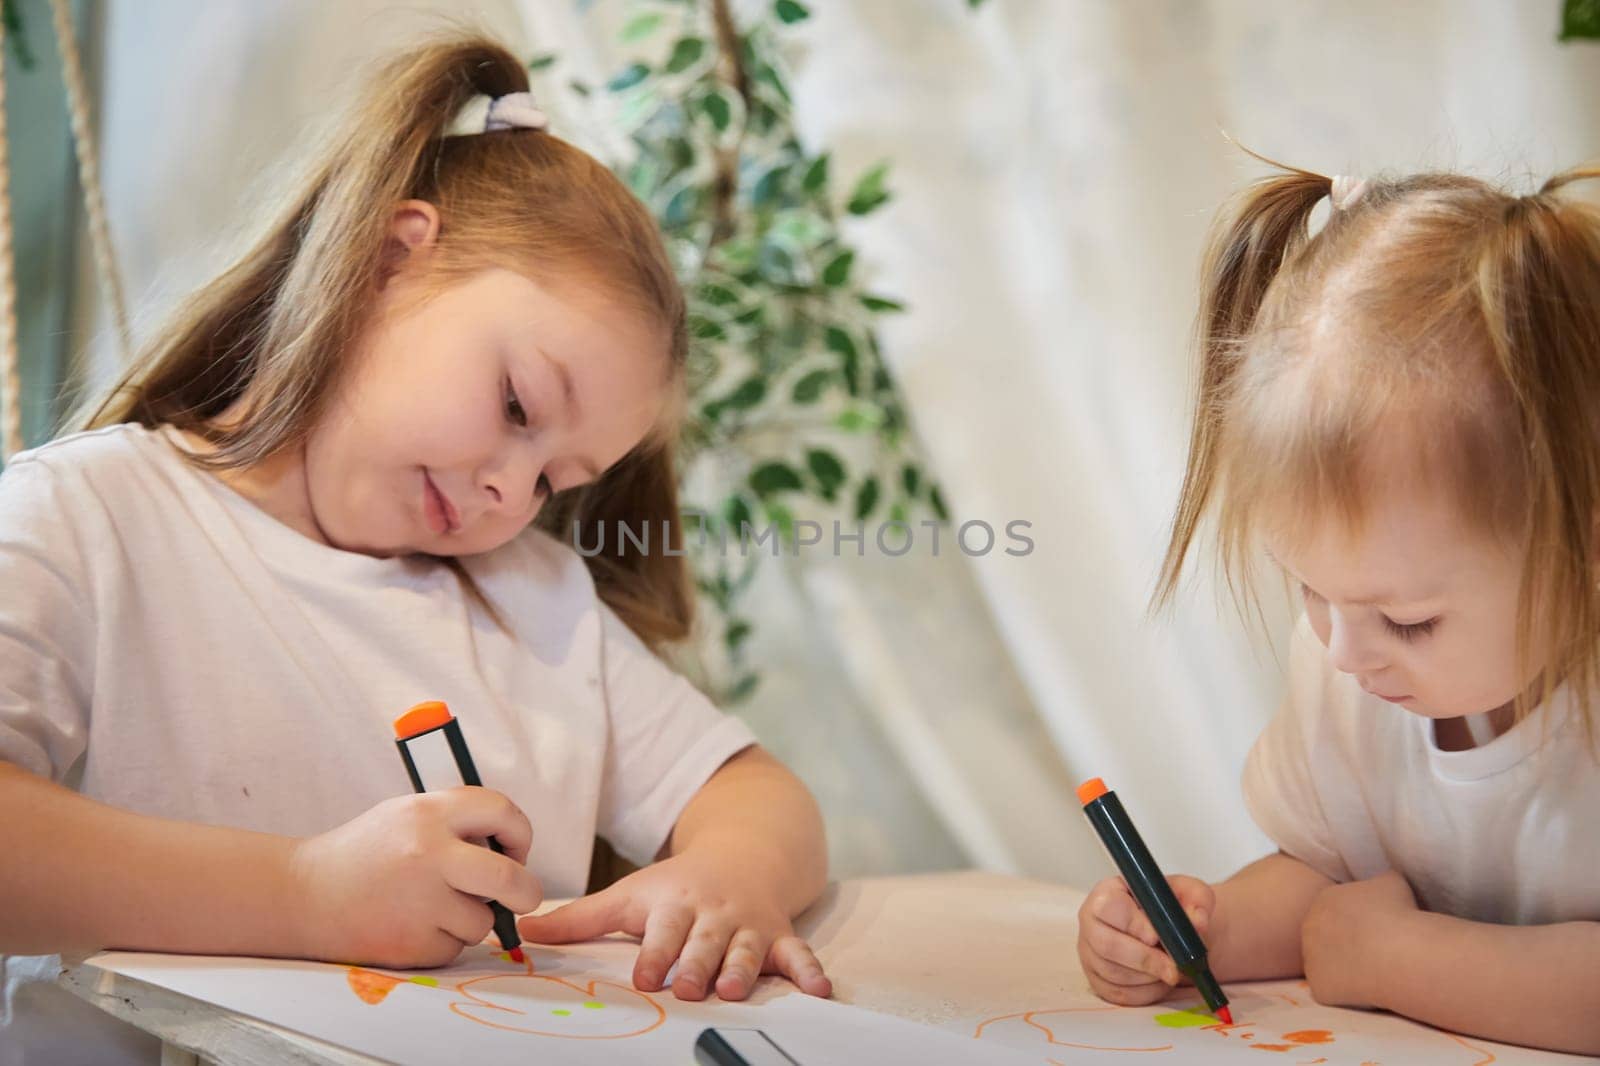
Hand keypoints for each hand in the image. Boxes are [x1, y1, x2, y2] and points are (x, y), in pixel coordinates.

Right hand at [290, 788, 541, 968]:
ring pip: (483, 921)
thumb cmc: (365, 853)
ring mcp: (420, 903)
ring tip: (429, 906)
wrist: (303, 895)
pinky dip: (443, 941)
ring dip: (470, 919)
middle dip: (526, 892)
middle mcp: (428, 854)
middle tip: (523, 896)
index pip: (503, 812)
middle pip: (511, 878)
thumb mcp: (407, 815)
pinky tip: (410, 926)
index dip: (520, 834)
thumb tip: (512, 848)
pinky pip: (455, 948)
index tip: (516, 851)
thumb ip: (457, 822)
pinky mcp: (412, 944)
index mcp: (428, 813)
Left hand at [517, 848, 831, 1001]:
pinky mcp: (779, 935)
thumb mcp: (630, 894)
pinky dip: (810, 970)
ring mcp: (748, 924)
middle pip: (705, 941)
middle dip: (697, 963)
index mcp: (675, 903)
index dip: (655, 952)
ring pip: (747, 947)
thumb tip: (524, 933)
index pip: (663, 929)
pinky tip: (819, 991)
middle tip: (689, 986)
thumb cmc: (677, 885)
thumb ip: (580, 919)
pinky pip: (798, 952)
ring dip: (743, 967)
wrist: (744, 853)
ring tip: (735, 989)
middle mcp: (714, 913)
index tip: (645, 974)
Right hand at [1077, 874, 1215, 1004]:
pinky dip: (1145, 992)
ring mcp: (1091, 953)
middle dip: (1145, 960)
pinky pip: (1118, 994)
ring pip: (1114, 973)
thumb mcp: (1191, 894)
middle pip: (1106, 945)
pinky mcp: (1098, 980)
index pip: (1109, 906)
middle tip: (1173, 967)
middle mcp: (1092, 921)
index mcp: (1108, 893)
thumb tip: (1196, 922)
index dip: (1133, 924)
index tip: (1158, 936)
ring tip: (1168, 970)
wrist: (1174, 934)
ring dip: (1148, 977)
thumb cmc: (1174, 910)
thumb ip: (1197, 901)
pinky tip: (1158, 980)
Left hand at [1301, 868, 1416, 1008]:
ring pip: (1325, 965)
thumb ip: (1378, 878)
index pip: (1334, 911)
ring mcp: (1310, 960)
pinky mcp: (1318, 988)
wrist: (1398, 952)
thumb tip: (1381, 879)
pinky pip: (1331, 991)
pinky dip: (1346, 992)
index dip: (1355, 921)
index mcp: (1322, 901)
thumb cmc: (1398, 912)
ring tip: (1371, 970)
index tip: (1374, 928)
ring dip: (1342, 968)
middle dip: (1344, 943)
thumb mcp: (1391, 880)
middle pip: (1325, 938)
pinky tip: (1365, 989)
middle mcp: (1308, 928)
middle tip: (1372, 951)